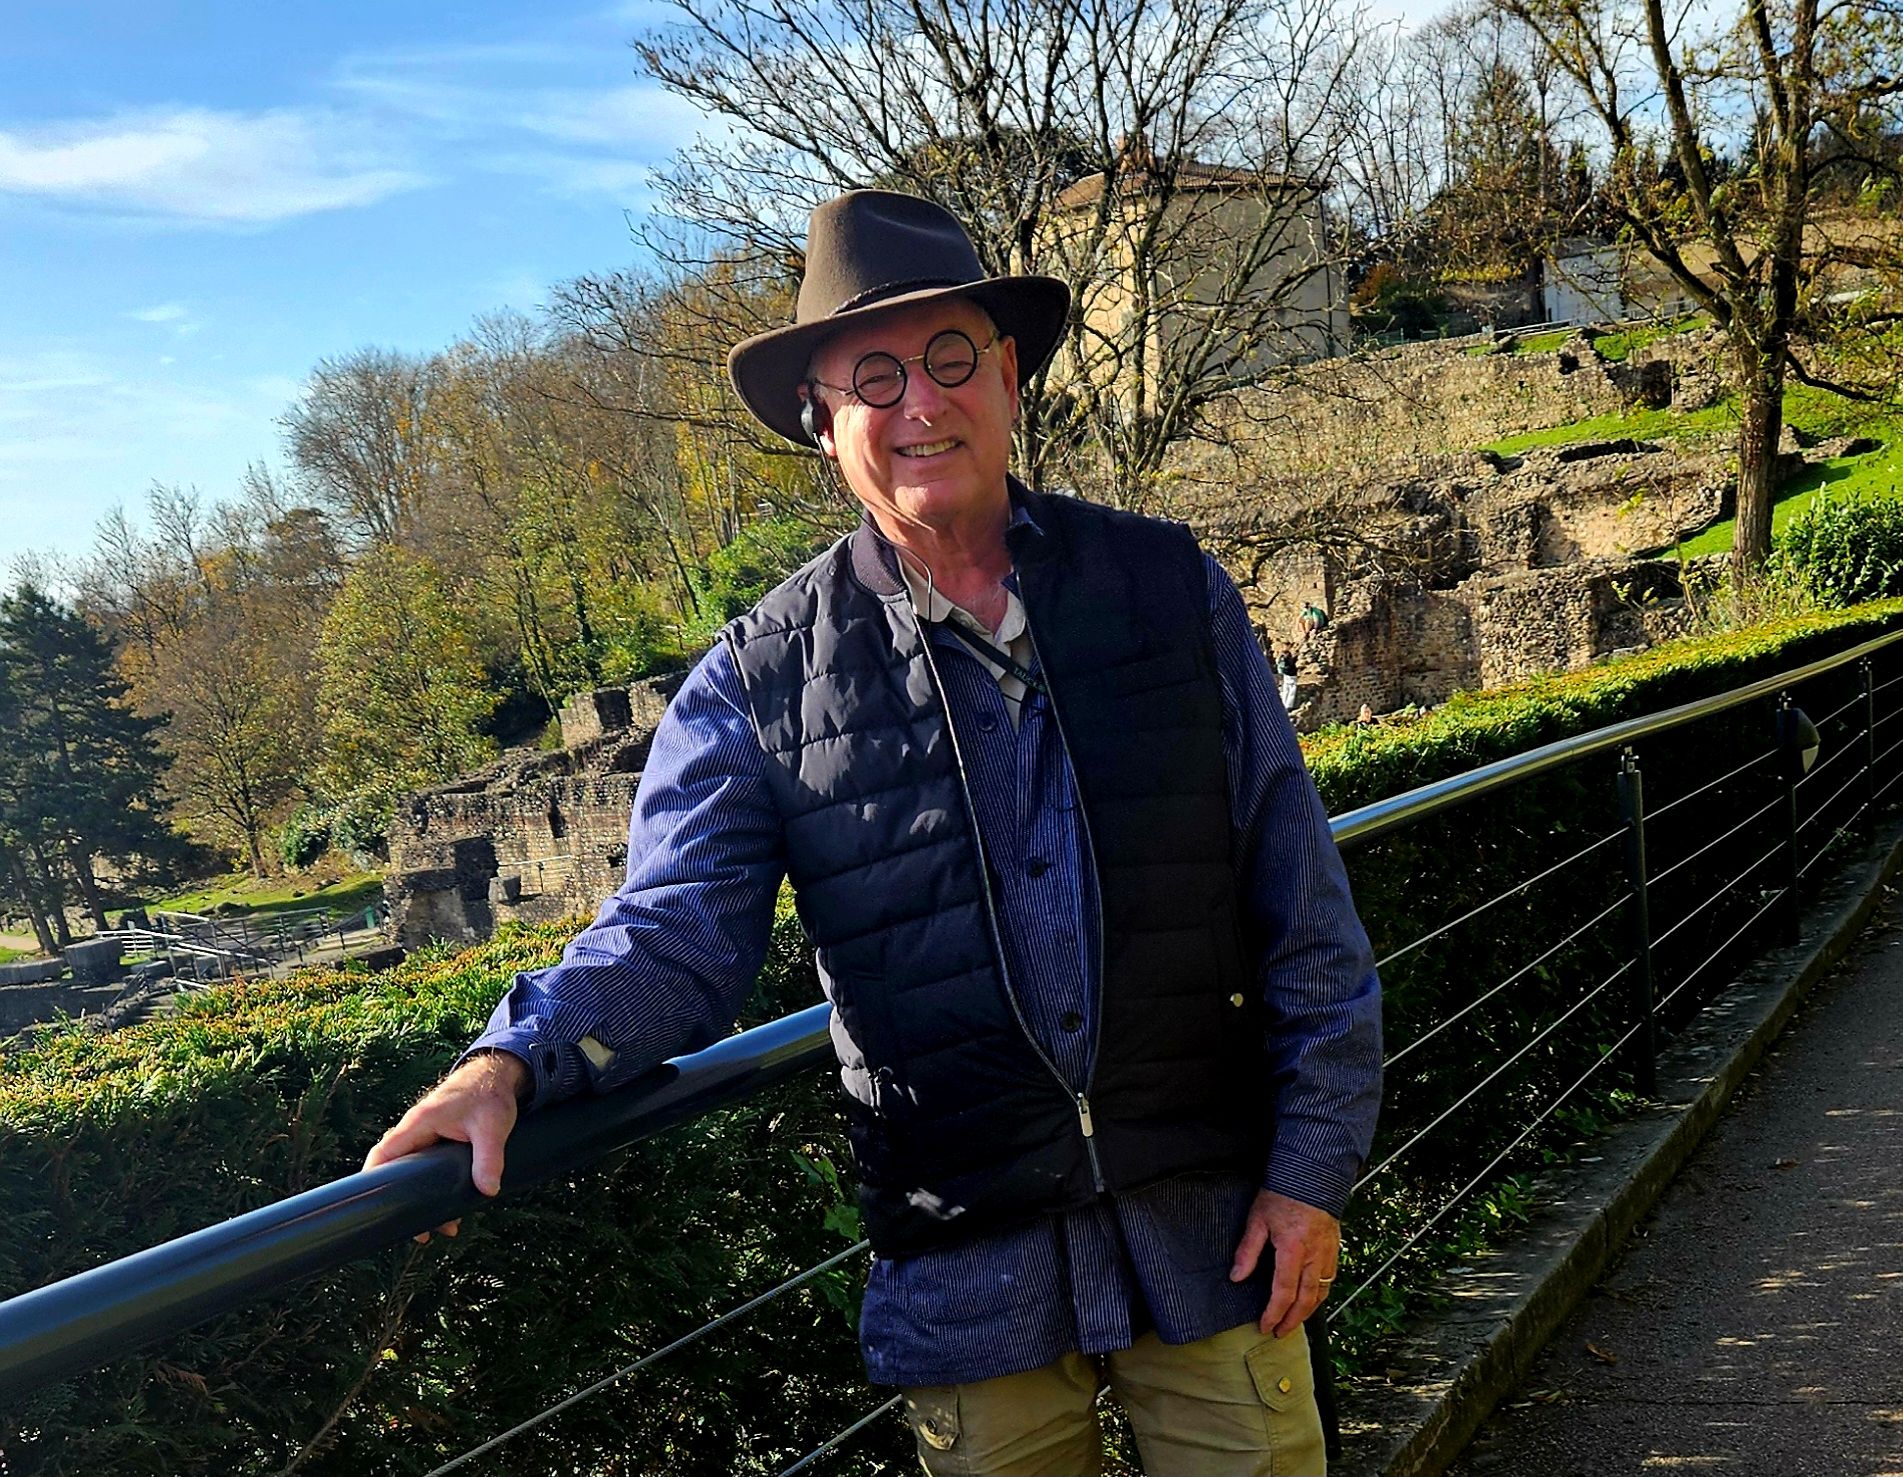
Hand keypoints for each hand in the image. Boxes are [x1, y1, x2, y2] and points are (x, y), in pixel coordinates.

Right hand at [362, 1050, 527, 1242]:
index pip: (383, 1154)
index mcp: (418, 1124)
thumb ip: (489, 1157)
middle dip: (405, 1203)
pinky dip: (434, 1189)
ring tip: (446, 1228)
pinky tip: (451, 1210)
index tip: (376, 1209)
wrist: (497, 1076)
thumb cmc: (489, 1095)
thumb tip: (488, 1191)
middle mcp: (416, 1131)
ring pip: (414, 1174)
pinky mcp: (437, 1142)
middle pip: (396, 1171)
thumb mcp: (492, 1126)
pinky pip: (426, 1169)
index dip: (373, 1181)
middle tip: (425, 1233)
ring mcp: (425, 1137)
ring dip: (425, 1200)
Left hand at [1229, 1189, 1340, 1337]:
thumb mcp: (1257, 1219)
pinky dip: (1320, 1295)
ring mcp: (1328, 1254)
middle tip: (1279, 1333)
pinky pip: (1330, 1280)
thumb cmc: (1282, 1194)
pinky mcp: (1334, 1249)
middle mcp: (1314, 1256)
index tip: (1265, 1326)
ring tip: (1293, 1322)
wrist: (1311, 1176)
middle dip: (1292, 1321)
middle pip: (1306, 1300)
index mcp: (1293, 1250)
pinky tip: (1310, 1300)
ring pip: (1321, 1293)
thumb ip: (1247, 1250)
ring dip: (1307, 1312)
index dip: (1274, 1313)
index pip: (1284, 1292)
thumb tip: (1236, 1277)